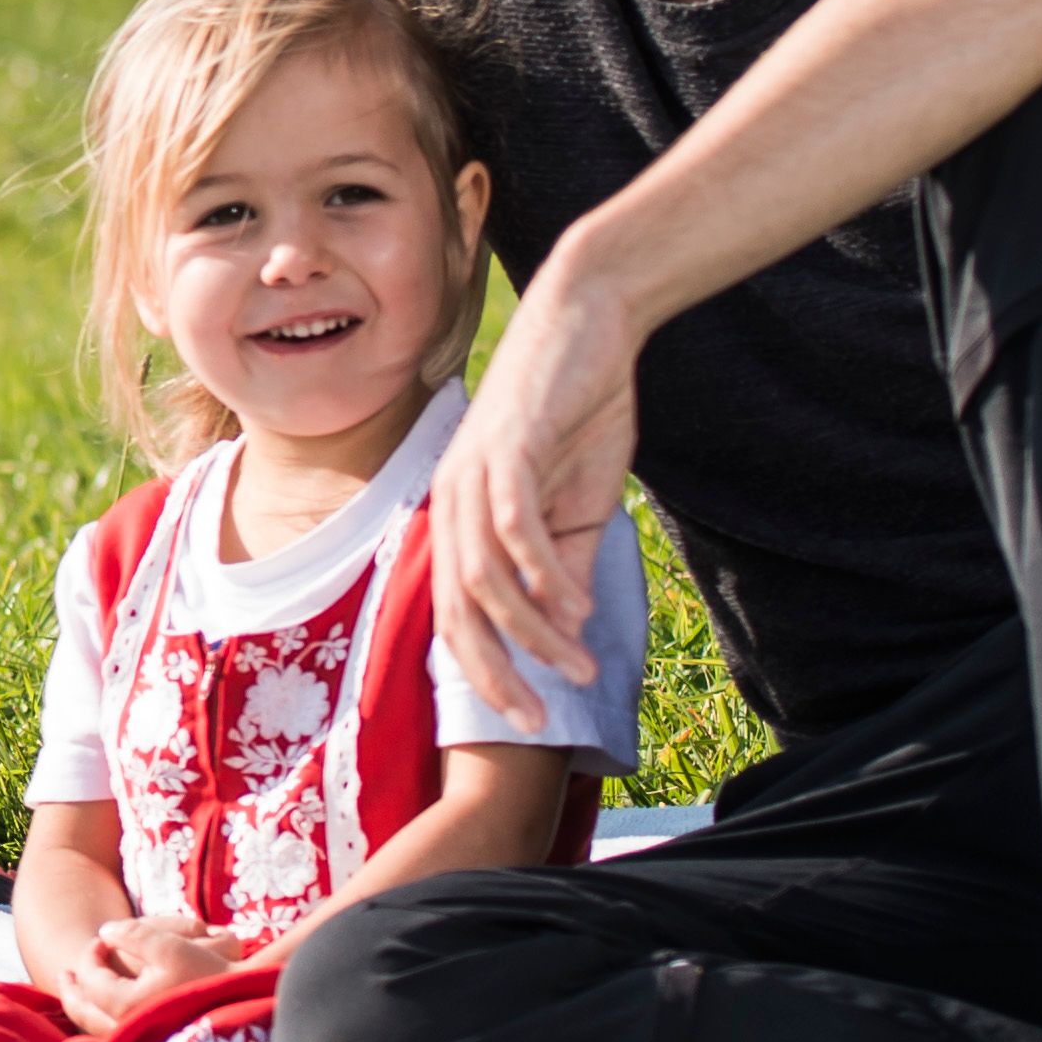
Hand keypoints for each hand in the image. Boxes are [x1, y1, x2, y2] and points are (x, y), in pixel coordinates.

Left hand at [54, 912, 252, 1029]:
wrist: (248, 1005)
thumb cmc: (211, 975)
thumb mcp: (170, 946)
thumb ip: (133, 934)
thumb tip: (105, 932)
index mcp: (127, 1006)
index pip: (93, 979)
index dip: (92, 954)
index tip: (102, 937)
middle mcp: (127, 1029)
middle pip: (82, 1011)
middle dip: (72, 989)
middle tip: (66, 973)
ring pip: (95, 1028)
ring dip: (83, 1006)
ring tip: (78, 990)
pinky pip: (114, 1035)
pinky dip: (103, 1020)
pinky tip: (108, 1008)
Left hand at [420, 264, 641, 736]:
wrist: (588, 321)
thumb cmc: (577, 409)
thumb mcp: (576, 502)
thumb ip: (566, 562)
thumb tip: (568, 624)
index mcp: (461, 514)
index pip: (458, 612)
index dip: (486, 670)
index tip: (528, 716)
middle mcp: (453, 497)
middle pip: (458, 607)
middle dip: (495, 671)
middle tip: (536, 719)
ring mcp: (475, 471)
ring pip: (484, 575)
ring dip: (531, 629)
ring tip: (577, 663)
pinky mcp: (508, 446)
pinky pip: (511, 523)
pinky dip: (538, 571)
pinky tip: (569, 606)